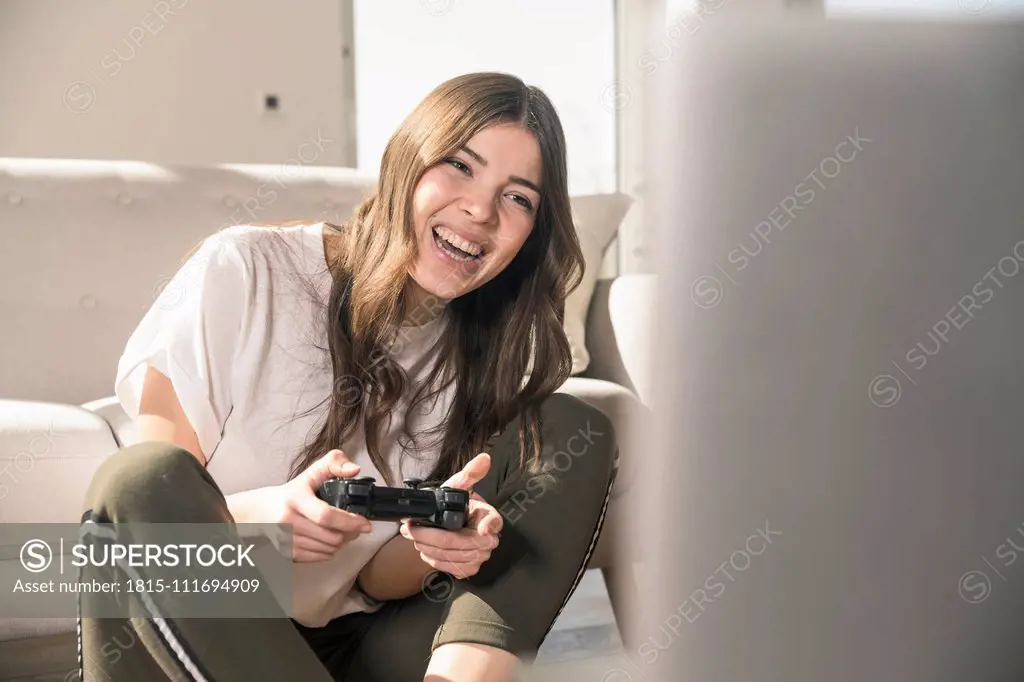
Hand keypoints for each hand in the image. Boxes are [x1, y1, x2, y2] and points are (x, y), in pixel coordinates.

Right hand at [263, 449, 373, 561]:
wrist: (257, 512)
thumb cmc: (290, 493)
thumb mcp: (310, 473)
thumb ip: (334, 463)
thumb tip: (354, 470)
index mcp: (296, 498)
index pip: (326, 515)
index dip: (349, 522)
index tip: (366, 524)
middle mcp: (288, 520)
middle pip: (330, 537)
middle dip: (350, 534)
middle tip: (356, 528)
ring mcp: (285, 539)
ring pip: (326, 549)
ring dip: (340, 544)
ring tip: (342, 532)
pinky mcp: (285, 553)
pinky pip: (316, 558)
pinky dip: (328, 552)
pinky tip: (328, 541)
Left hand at [399, 453, 502, 578]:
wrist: (448, 524)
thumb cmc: (456, 505)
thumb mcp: (458, 487)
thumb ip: (470, 473)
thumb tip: (484, 458)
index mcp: (490, 516)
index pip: (495, 521)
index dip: (490, 526)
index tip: (483, 528)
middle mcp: (488, 539)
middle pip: (462, 542)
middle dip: (432, 536)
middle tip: (410, 529)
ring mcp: (480, 556)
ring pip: (453, 556)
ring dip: (427, 547)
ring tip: (412, 536)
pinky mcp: (469, 568)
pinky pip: (450, 568)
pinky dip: (433, 559)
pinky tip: (423, 549)